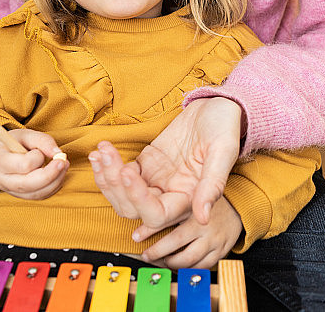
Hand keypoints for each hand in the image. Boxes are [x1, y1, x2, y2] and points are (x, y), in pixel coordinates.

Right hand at [0, 128, 67, 199]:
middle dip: (51, 174)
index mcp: (0, 161)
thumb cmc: (15, 142)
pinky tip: (58, 174)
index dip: (38, 157)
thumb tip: (58, 154)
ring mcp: (10, 190)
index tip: (40, 151)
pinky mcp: (21, 196)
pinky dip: (53, 186)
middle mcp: (2, 180)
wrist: (3, 154)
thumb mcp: (26, 134)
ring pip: (36, 193)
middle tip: (64, 162)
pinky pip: (40, 196)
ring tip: (64, 165)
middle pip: (29, 184)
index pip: (24, 165)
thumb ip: (43, 140)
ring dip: (55, 181)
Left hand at [89, 97, 242, 228]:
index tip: (127, 172)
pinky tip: (102, 150)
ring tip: (101, 153)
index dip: (138, 198)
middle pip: (132, 208)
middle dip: (115, 187)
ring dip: (106, 177)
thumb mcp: (222, 152)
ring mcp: (155, 181)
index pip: (156, 214)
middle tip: (108, 159)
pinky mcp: (147, 165)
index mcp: (189, 198)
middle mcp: (170, 195)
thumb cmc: (224, 127)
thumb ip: (212, 185)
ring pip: (122, 194)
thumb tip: (204, 218)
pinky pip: (121, 174)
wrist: (218, 107)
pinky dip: (108, 165)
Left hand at [141, 196, 241, 268]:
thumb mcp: (189, 199)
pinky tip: (179, 265)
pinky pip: (202, 267)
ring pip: (190, 262)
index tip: (137, 237)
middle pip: (178, 250)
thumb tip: (143, 219)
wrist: (237, 207)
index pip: (169, 227)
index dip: (151, 233)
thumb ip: (170, 209)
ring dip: (173, 264)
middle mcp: (206, 229)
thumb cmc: (209, 202)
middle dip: (159, 254)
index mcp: (196, 214)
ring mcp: (215, 243)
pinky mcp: (221, 252)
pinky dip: (188, 269)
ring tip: (161, 261)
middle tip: (147, 255)